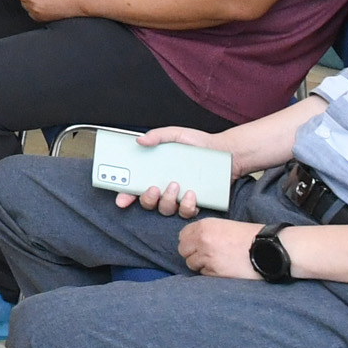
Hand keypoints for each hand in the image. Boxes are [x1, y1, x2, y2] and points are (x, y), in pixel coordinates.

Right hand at [119, 128, 236, 214]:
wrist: (226, 152)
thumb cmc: (200, 143)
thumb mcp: (176, 134)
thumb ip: (157, 136)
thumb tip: (139, 140)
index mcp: (156, 172)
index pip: (135, 187)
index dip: (126, 195)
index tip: (121, 199)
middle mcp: (165, 187)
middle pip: (148, 202)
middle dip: (147, 199)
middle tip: (153, 188)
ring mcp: (180, 197)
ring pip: (166, 209)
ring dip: (167, 201)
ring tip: (175, 186)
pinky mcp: (195, 203)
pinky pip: (187, 212)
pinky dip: (187, 206)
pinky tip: (191, 194)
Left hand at [178, 217, 263, 278]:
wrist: (268, 248)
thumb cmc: (250, 236)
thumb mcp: (225, 226)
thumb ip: (207, 232)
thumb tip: (196, 241)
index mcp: (205, 226)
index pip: (183, 235)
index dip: (190, 242)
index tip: (197, 245)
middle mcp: (202, 240)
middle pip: (183, 250)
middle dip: (192, 253)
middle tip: (205, 256)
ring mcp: (207, 256)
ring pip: (191, 264)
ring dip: (201, 264)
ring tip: (217, 262)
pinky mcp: (215, 271)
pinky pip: (203, 274)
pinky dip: (210, 273)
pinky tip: (223, 268)